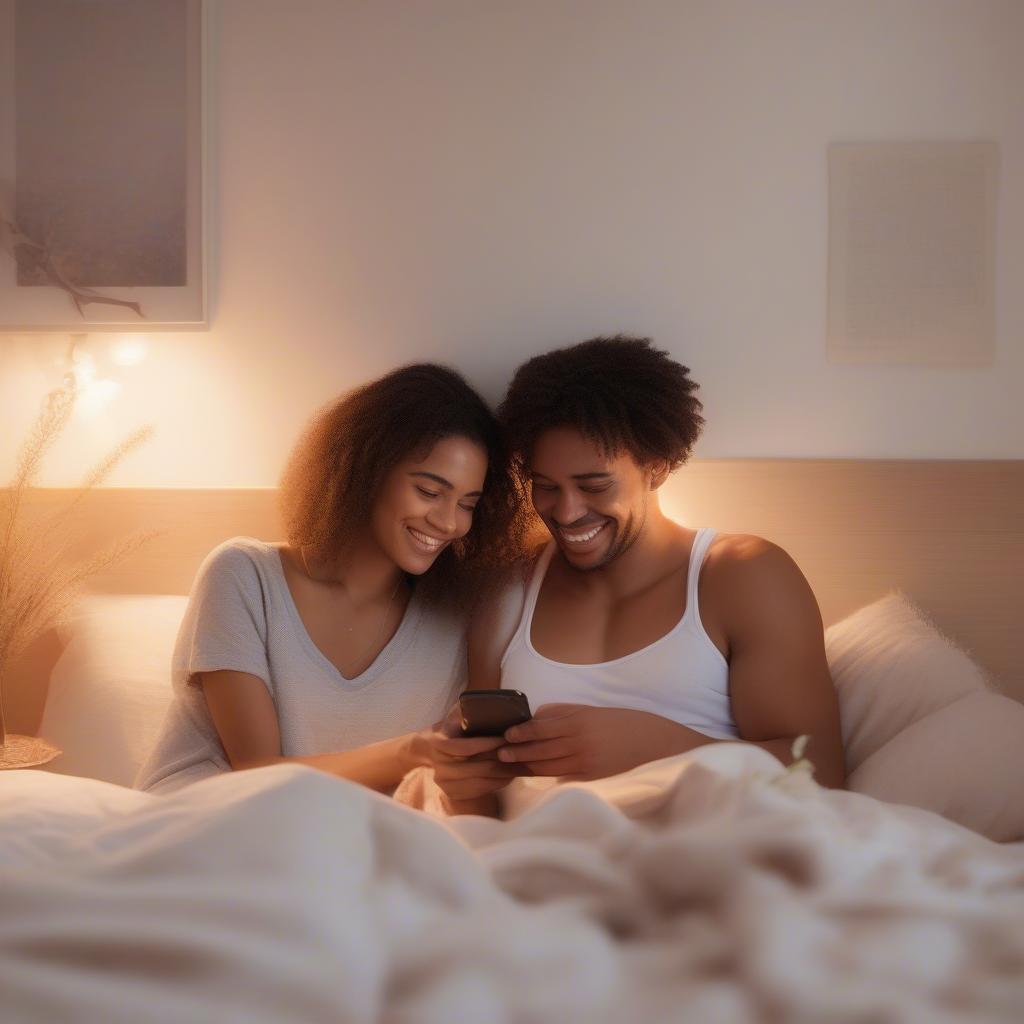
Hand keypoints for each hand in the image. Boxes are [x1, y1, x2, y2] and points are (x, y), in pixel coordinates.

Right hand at [418, 704, 521, 805]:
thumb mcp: (457, 713)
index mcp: (438, 742)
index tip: (508, 738)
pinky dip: (497, 783)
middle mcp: (439, 765)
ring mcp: (444, 782)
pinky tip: (510, 775)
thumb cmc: (452, 726)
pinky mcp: (452, 792)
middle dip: (502, 760)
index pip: (467, 747)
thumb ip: (471, 709)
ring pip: (481, 781)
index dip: (489, 744)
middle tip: (522, 754)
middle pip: (477, 767)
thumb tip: (497, 703)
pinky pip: (480, 791)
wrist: (430, 748)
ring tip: (521, 764)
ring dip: (504, 774)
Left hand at [497, 704, 700, 780]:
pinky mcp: (592, 780)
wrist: (659, 746)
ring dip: (525, 767)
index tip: (506, 735)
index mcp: (579, 722)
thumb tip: (538, 716)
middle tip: (498, 753)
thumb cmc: (627, 724)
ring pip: (546, 767)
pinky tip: (534, 778)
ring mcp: (585, 764)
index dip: (520, 733)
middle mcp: (579, 744)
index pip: (540, 728)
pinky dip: (546, 777)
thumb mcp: (595, 711)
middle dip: (516, 752)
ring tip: (509, 766)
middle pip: (538, 750)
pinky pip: (562, 779)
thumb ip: (565, 712)